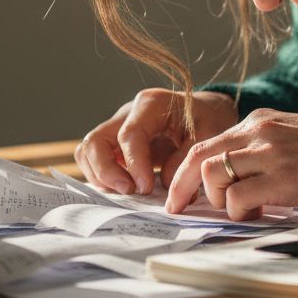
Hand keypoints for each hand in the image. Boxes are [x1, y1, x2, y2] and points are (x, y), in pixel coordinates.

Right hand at [74, 88, 239, 194]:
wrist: (208, 112)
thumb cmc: (208, 119)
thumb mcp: (209, 134)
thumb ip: (185, 159)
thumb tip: (164, 187)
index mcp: (151, 104)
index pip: (129, 134)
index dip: (134, 164)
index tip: (146, 187)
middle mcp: (127, 113)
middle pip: (96, 141)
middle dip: (106, 171)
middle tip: (129, 192)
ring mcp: (118, 128)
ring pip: (89, 151)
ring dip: (101, 176)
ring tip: (127, 193)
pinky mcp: (116, 145)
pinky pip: (96, 161)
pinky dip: (103, 178)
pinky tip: (125, 190)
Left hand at [165, 108, 297, 220]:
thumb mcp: (289, 139)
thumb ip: (260, 152)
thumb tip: (233, 182)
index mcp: (258, 122)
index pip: (206, 143)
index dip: (185, 172)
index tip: (178, 193)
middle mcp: (258, 132)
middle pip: (199, 157)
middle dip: (181, 187)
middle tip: (179, 208)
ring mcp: (269, 154)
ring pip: (214, 175)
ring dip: (217, 199)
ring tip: (240, 209)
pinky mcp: (282, 178)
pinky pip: (237, 197)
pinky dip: (237, 211)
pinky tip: (256, 214)